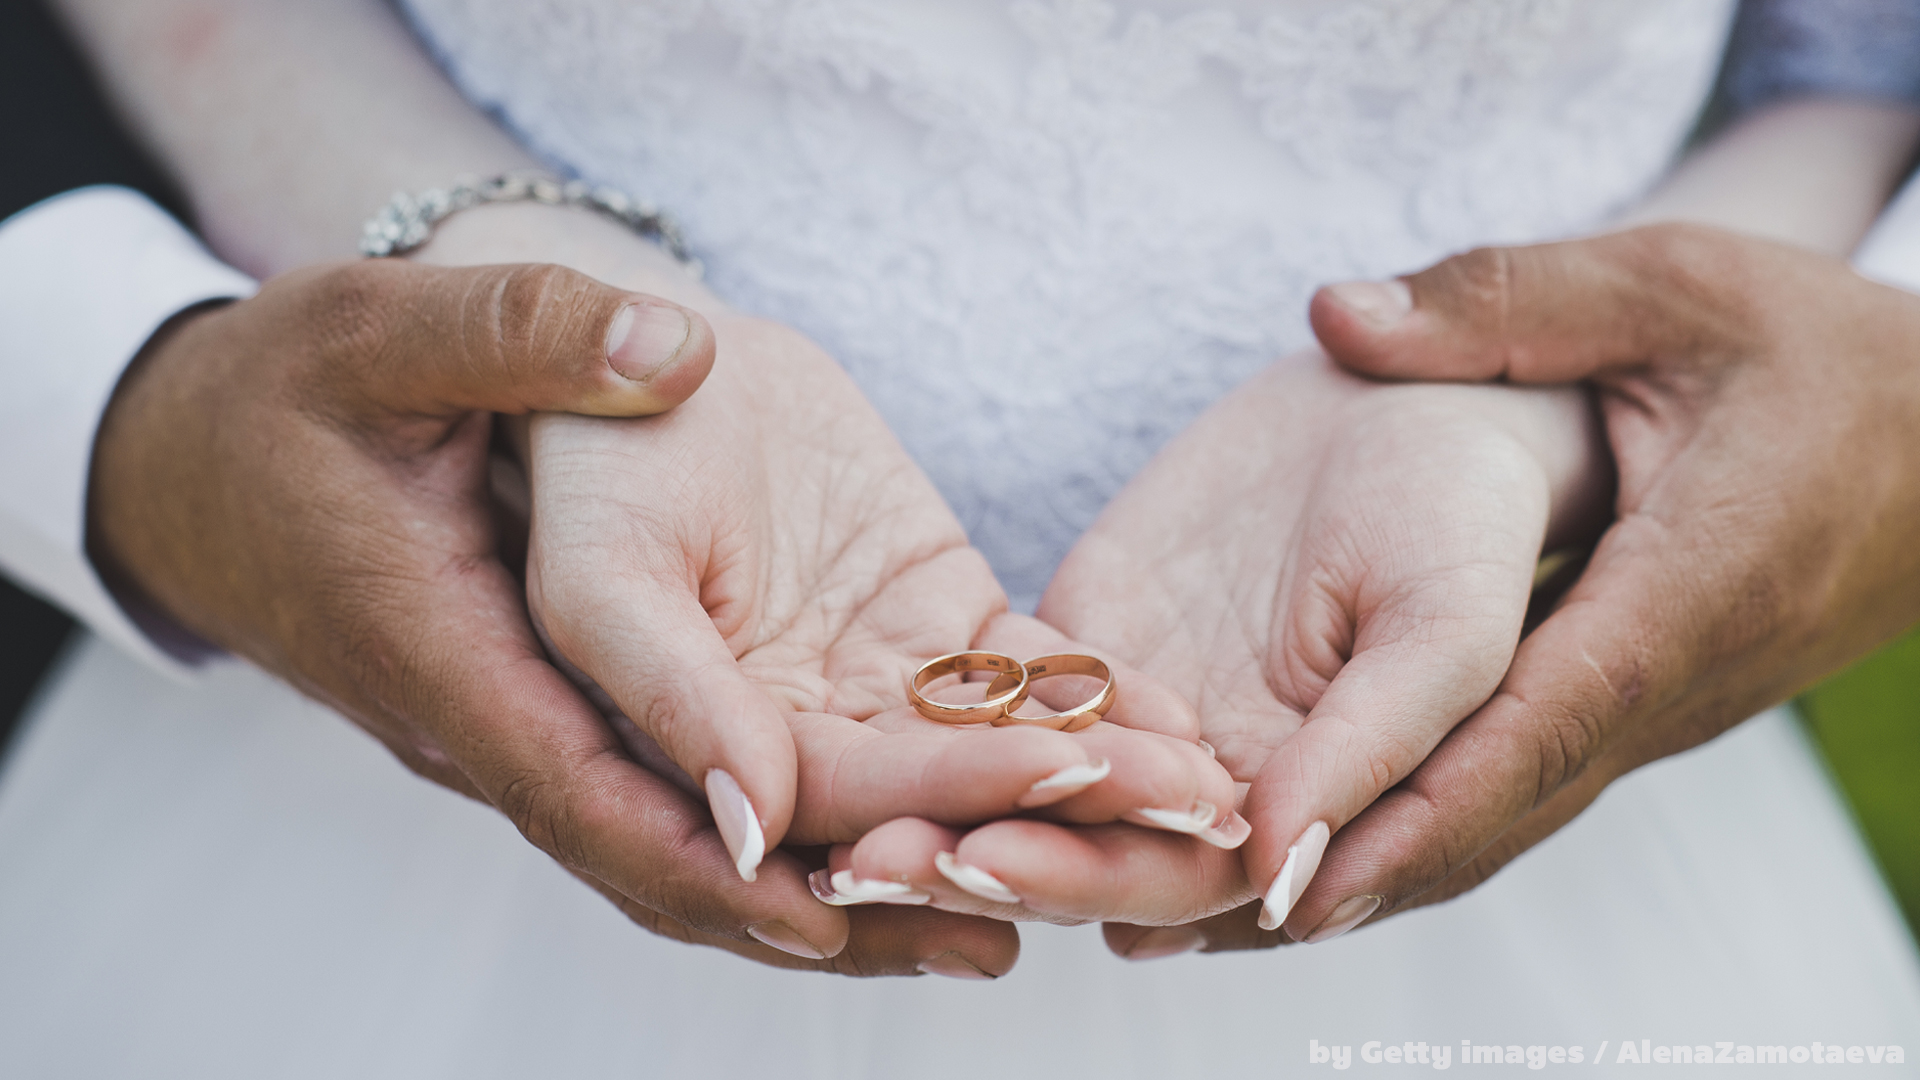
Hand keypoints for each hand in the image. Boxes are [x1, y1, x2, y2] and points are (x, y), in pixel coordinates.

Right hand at [81, 253, 1016, 977]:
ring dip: (865, 871)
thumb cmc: (300, 397)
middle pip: (690, 847)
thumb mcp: (379, 339)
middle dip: (840, 896)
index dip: (711, 858)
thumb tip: (668, 351)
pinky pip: (743, 755)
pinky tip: (971, 794)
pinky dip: (855, 793)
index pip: (588, 796)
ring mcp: (589, 712)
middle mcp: (532, 722)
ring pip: (731, 822)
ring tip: (1021, 907)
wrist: (248, 446)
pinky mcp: (636, 677)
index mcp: (455, 664)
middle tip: (997, 933)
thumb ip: (514, 339)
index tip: (831, 907)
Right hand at [410, 207, 1239, 967]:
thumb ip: (654, 677)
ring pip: (946, 760)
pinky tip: (1165, 714)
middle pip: (870, 826)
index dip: (860, 875)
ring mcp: (821, 686)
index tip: (967, 893)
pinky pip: (991, 674)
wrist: (597, 342)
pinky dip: (1073, 695)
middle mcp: (733, 744)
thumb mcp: (589, 557)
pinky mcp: (897, 623)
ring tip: (1179, 802)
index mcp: (619, 755)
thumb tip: (752, 822)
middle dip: (1001, 846)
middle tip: (1117, 870)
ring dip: (1062, 787)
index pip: (750, 846)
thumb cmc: (526, 428)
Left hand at [833, 351, 1603, 946]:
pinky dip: (945, 716)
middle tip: (870, 860)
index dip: (1092, 875)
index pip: (1195, 883)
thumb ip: (1373, 750)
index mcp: (1320, 819)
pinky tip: (851, 720)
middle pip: (1093, 851)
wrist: (1428, 411)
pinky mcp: (1105, 651)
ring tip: (835, 818)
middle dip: (984, 856)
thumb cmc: (1472, 521)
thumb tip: (1281, 876)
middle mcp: (1228, 793)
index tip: (989, 862)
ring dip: (941, 805)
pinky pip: (1017, 694)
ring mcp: (1160, 723)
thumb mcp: (1444, 627)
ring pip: (1041, 786)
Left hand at [1292, 223, 1919, 927]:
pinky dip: (1431, 825)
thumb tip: (1332, 316)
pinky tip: (1335, 844)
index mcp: (1683, 590)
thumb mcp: (1671, 290)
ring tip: (1233, 911)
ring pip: (1512, 813)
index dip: (1408, 805)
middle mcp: (1672, 683)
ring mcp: (1666, 713)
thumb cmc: (1819, 352)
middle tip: (1211, 917)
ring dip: (1383, 867)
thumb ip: (1503, 299)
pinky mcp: (1649, 708)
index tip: (1291, 863)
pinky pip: (1529, 782)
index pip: (1532, 724)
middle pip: (1503, 803)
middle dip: (1361, 869)